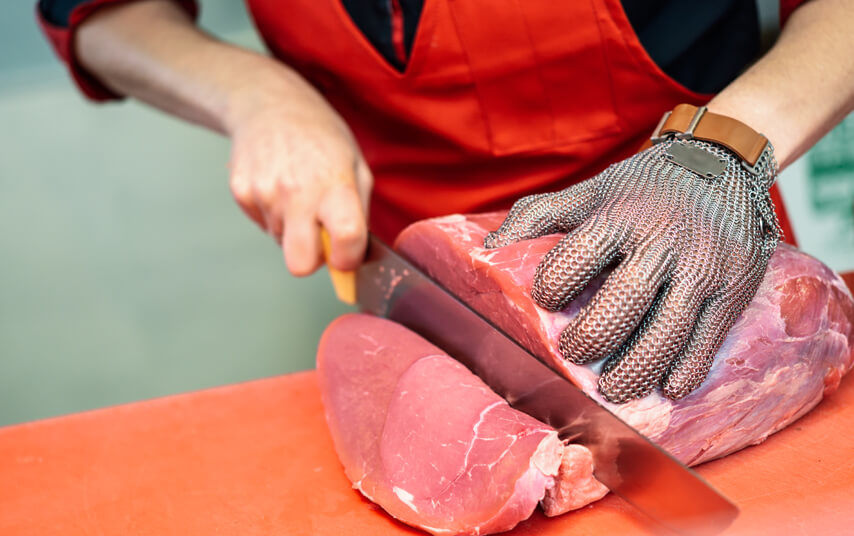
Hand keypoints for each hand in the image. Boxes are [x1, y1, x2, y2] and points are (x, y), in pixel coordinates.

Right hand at [227, 86, 371, 275]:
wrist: (268, 103)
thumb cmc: (319, 135)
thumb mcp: (355, 165)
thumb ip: (359, 213)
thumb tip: (355, 259)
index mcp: (334, 184)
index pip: (345, 239)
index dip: (348, 258)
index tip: (346, 255)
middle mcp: (297, 192)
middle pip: (300, 264)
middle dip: (312, 259)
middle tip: (319, 234)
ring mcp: (264, 193)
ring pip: (282, 242)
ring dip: (293, 227)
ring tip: (297, 192)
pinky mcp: (241, 193)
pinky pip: (263, 225)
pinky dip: (273, 214)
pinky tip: (278, 185)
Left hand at [484, 139, 780, 402]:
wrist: (724, 163)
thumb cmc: (644, 186)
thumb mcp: (592, 189)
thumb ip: (540, 215)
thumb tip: (489, 246)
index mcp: (619, 215)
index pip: (577, 259)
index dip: (554, 287)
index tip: (547, 303)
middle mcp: (663, 241)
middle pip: (622, 304)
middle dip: (591, 338)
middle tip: (574, 354)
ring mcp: (703, 268)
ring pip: (667, 331)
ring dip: (636, 368)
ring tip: (613, 389)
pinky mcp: (734, 289)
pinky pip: (709, 338)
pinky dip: (687, 368)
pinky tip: (668, 386)